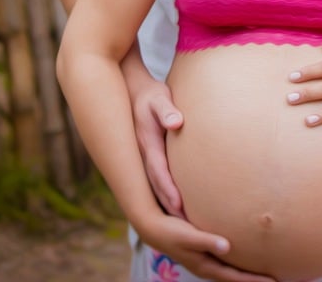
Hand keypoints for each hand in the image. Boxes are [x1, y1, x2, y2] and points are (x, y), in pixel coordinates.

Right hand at [129, 76, 184, 216]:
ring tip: (185, 228)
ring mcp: (145, 159)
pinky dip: (166, 197)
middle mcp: (144, 155)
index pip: (158, 170)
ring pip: (155, 188)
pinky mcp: (149, 160)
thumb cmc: (151, 95)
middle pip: (156, 187)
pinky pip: (157, 182)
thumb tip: (176, 122)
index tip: (179, 206)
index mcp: (148, 143)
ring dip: (168, 207)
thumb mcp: (159, 98)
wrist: (134, 93)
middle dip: (170, 207)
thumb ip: (167, 109)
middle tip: (187, 229)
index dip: (168, 189)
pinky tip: (178, 210)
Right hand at [141, 214, 278, 281]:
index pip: (235, 278)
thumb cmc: (171, 230)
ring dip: (249, 274)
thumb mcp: (188, 234)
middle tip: (280, 281)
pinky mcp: (207, 251)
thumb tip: (227, 246)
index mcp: (206, 266)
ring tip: (268, 274)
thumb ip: (207, 240)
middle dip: (256, 281)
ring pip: (233, 271)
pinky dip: (241, 262)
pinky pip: (229, 261)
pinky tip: (249, 256)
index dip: (254, 280)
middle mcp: (208, 267)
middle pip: (237, 279)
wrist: (154, 227)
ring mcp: (207, 260)